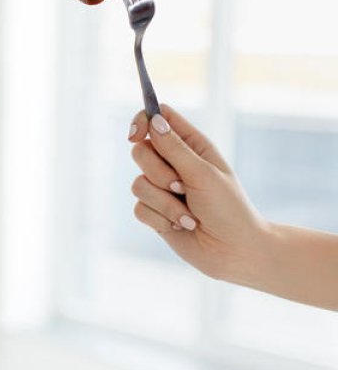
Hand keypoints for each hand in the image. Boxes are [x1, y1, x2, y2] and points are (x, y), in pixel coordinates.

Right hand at [128, 105, 270, 283]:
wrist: (235, 251)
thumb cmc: (228, 209)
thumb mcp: (203, 174)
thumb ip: (174, 148)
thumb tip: (153, 119)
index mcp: (192, 146)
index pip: (158, 118)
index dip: (142, 121)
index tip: (134, 135)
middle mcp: (174, 164)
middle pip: (140, 151)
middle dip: (158, 173)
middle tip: (181, 186)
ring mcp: (162, 188)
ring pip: (137, 183)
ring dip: (164, 203)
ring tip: (188, 214)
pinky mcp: (155, 211)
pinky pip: (139, 207)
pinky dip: (160, 218)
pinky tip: (181, 226)